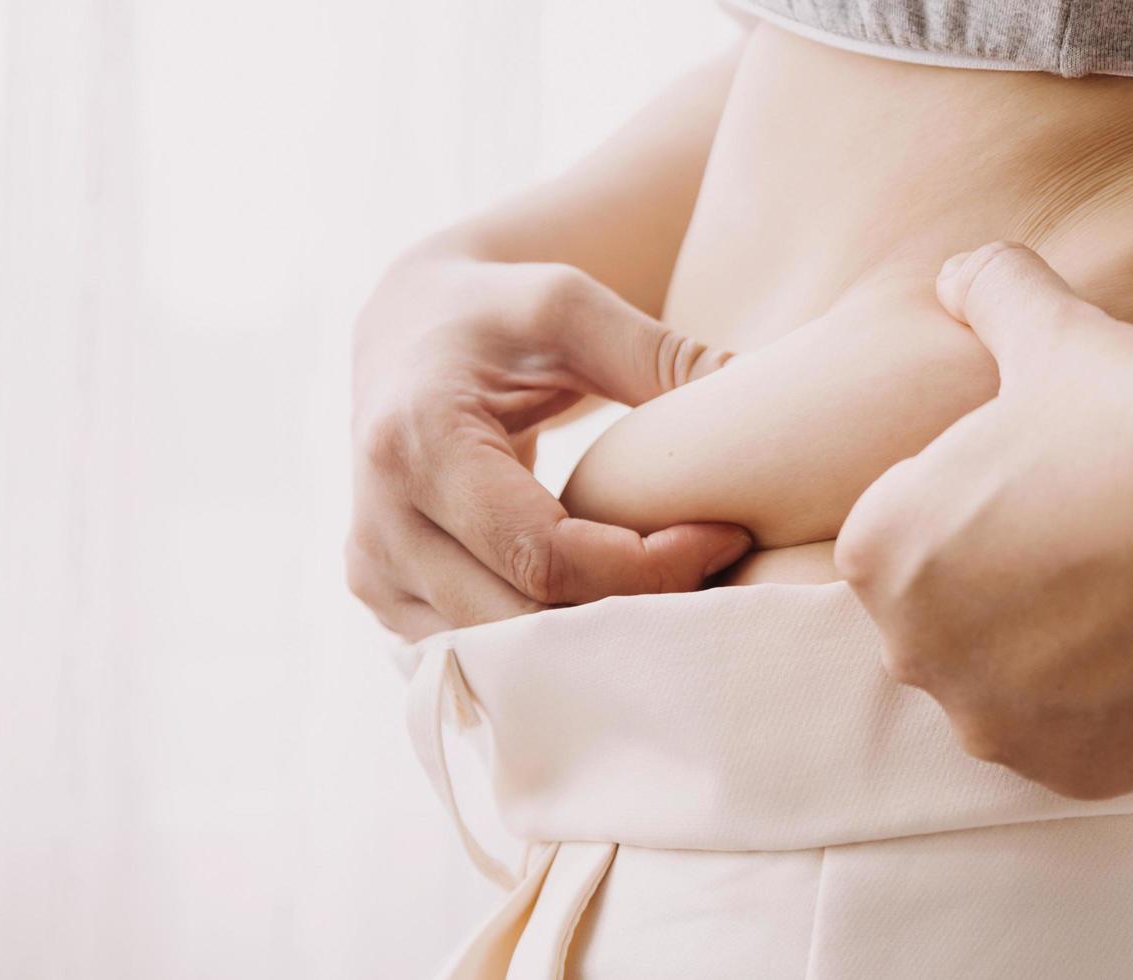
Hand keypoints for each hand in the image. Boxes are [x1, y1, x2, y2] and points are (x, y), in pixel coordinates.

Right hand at [346, 258, 752, 639]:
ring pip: (506, 656)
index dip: (652, 567)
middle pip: (528, 621)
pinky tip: (623, 611)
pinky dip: (558, 648)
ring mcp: (373, 572)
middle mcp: (380, 522)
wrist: (403, 332)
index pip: (548, 556)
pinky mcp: (385, 599)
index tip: (728, 534)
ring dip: (603, 642)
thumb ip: (661, 354)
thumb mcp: (571, 304)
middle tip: (722, 578)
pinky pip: (482, 654)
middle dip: (638, 614)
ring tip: (682, 594)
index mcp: (417, 443)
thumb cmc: (496, 313)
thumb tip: (759, 394)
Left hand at [838, 243, 1132, 798]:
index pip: (912, 541)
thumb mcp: (1057, 335)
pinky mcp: (1082, 773)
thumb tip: (964, 271)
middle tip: (1102, 538)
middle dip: (1014, 589)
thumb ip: (993, 297)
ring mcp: (1002, 725)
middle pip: (958, 623)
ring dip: (1063, 653)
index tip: (1052, 488)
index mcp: (884, 553)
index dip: (987, 508)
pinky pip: (1083, 743)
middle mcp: (919, 655)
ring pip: (1017, 689)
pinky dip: (1117, 706)